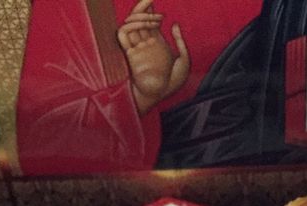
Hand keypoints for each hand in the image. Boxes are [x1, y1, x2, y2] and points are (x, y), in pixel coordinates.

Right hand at [117, 0, 189, 114]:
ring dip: (141, 15)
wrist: (159, 96)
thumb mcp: (184, 61)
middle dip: (143, 4)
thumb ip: (181, 42)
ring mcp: (136, 47)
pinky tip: (146, 25)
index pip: (149, 19)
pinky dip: (131, 25)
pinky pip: (123, 33)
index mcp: (156, 43)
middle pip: (138, 17)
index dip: (150, 7)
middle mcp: (145, 43)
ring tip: (156, 18)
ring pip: (130, 22)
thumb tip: (174, 24)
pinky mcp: (129, 54)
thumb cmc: (171, 85)